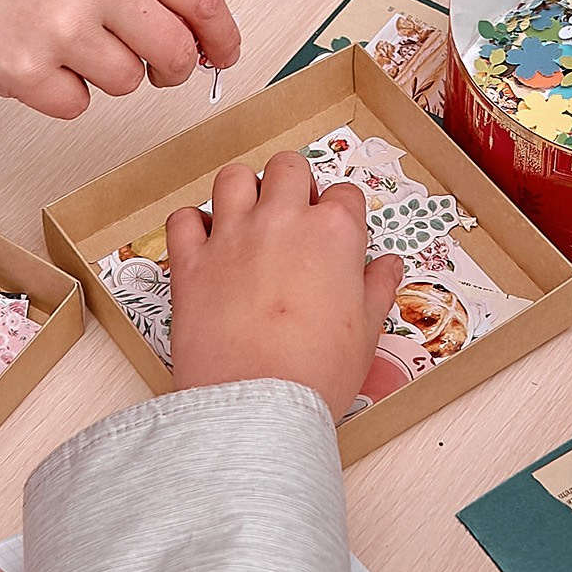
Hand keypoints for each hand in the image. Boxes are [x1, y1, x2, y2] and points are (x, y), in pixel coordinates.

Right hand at [0, 0, 238, 119]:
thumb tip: (197, 36)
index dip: (221, 36)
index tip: (223, 53)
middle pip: (174, 53)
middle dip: (171, 69)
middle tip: (155, 68)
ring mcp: (64, 29)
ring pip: (127, 83)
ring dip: (107, 75)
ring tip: (68, 43)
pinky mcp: (28, 71)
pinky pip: (77, 106)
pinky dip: (62, 93)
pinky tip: (38, 59)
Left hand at [166, 155, 405, 418]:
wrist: (256, 403)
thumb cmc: (314, 373)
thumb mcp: (366, 331)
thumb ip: (377, 287)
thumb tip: (388, 266)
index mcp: (333, 233)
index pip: (345, 195)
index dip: (343, 213)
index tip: (338, 232)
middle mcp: (282, 220)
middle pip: (289, 168)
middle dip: (295, 185)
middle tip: (295, 216)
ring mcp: (232, 236)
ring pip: (234, 177)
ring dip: (244, 191)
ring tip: (250, 219)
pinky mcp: (191, 260)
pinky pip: (184, 219)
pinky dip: (192, 225)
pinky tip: (205, 244)